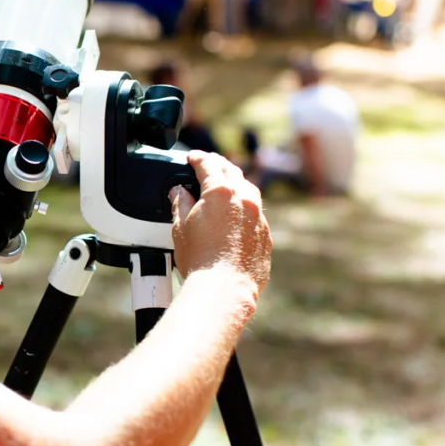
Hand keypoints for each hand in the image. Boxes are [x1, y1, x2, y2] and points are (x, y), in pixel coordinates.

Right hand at [169, 151, 271, 294]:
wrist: (225, 288)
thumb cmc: (201, 260)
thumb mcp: (180, 227)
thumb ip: (180, 203)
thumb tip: (179, 193)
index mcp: (220, 192)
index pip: (208, 164)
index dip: (197, 157)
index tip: (192, 157)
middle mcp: (244, 199)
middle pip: (231, 171)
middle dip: (217, 165)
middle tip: (207, 165)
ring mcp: (258, 216)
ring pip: (249, 189)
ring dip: (235, 183)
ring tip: (224, 187)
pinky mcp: (265, 234)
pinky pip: (256, 212)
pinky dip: (245, 207)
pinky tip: (235, 215)